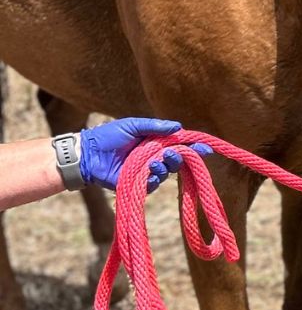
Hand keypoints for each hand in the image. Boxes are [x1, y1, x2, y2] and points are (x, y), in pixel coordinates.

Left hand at [78, 117, 212, 192]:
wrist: (88, 154)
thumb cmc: (109, 136)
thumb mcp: (133, 125)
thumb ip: (155, 126)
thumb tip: (178, 127)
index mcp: (156, 142)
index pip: (179, 145)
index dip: (193, 147)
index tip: (205, 148)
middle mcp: (154, 157)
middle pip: (178, 160)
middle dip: (181, 157)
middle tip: (176, 154)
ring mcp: (147, 171)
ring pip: (167, 172)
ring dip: (166, 167)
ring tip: (156, 162)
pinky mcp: (138, 184)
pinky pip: (154, 184)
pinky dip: (154, 178)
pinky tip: (149, 171)